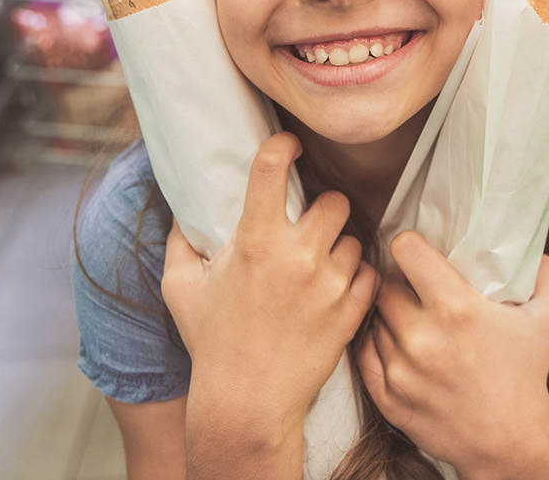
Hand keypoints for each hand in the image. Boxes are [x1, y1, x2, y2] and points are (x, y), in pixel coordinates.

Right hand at [162, 132, 378, 450]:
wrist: (246, 404)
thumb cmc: (210, 344)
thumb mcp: (180, 288)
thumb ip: (181, 242)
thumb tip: (183, 210)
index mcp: (254, 242)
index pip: (272, 167)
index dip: (283, 145)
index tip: (289, 145)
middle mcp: (296, 256)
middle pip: (333, 200)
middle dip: (322, 208)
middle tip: (309, 226)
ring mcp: (328, 284)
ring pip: (353, 238)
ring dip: (339, 246)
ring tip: (319, 266)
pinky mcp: (350, 311)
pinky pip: (368, 273)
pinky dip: (355, 277)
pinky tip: (335, 289)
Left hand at [357, 233, 548, 478]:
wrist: (509, 443)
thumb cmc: (528, 377)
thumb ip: (545, 277)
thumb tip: (537, 252)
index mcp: (456, 309)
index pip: (406, 250)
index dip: (409, 245)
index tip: (417, 252)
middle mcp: (422, 337)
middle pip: (385, 284)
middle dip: (397, 281)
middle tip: (412, 286)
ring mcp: (401, 370)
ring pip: (374, 319)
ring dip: (387, 314)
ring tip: (409, 317)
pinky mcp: (388, 397)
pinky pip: (365, 354)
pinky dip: (377, 344)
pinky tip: (396, 342)